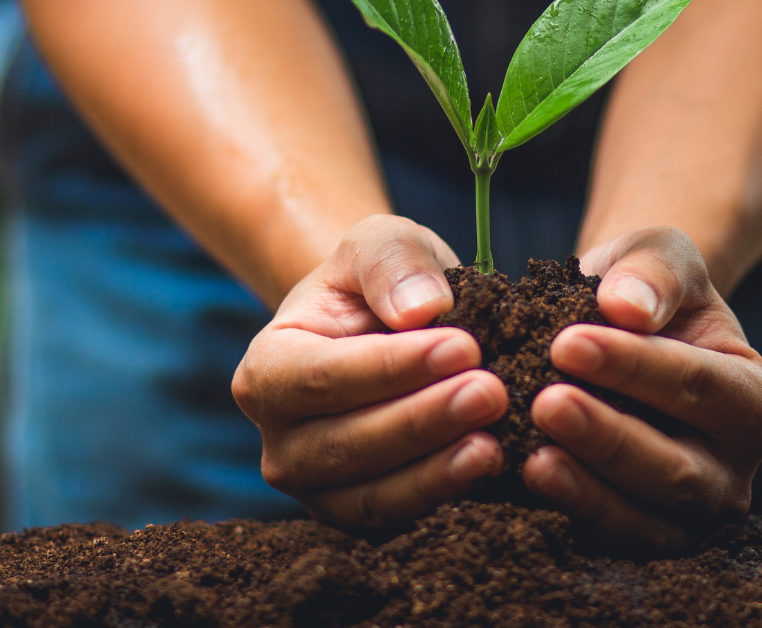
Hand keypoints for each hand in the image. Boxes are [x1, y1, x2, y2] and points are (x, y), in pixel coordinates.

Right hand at [231, 215, 506, 535]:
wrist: (389, 329)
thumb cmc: (379, 283)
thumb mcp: (380, 243)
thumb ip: (393, 263)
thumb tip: (420, 310)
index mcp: (266, 370)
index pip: (325, 375)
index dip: (394, 367)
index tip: (464, 346)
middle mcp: (278, 441)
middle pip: (347, 442)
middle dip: (423, 419)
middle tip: (491, 393)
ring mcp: (316, 488)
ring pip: (370, 493)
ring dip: (435, 471)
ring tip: (495, 442)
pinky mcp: (360, 515)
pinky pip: (396, 519)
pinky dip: (442, 497)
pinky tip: (491, 467)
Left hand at [523, 227, 761, 553]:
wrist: (618, 332)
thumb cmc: (646, 292)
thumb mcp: (659, 257)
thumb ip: (654, 272)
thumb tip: (629, 306)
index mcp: (753, 402)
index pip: (698, 385)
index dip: (634, 367)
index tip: (567, 343)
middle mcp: (733, 469)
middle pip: (677, 468)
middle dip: (608, 438)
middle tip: (546, 403)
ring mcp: (690, 515)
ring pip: (646, 519)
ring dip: (587, 491)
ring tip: (532, 458)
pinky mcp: (642, 536)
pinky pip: (609, 538)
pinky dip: (569, 514)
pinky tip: (524, 480)